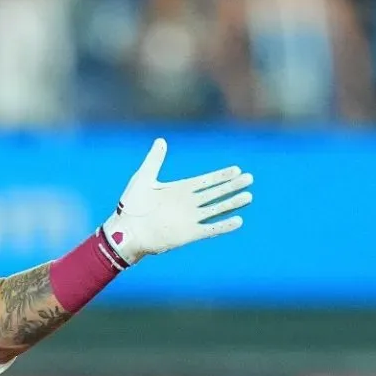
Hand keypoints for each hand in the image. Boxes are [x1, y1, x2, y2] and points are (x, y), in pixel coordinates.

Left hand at [102, 138, 252, 265]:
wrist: (126, 232)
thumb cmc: (131, 206)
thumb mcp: (143, 178)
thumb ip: (154, 160)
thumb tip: (161, 140)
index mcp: (179, 190)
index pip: (206, 181)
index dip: (221, 176)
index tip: (237, 169)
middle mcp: (187, 204)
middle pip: (215, 193)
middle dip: (232, 186)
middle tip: (250, 178)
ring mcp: (189, 219)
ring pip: (216, 209)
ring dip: (232, 203)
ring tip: (249, 196)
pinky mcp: (188, 234)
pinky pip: (210, 229)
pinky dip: (223, 226)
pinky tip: (238, 220)